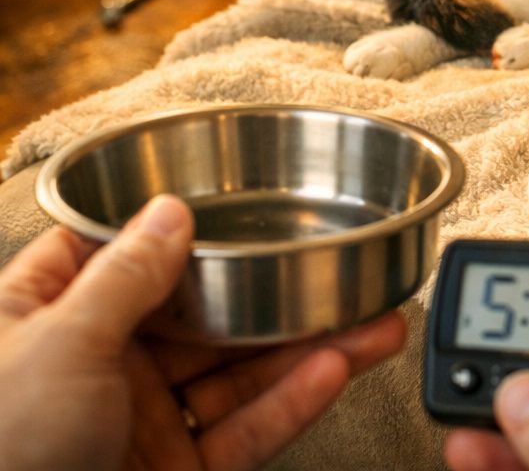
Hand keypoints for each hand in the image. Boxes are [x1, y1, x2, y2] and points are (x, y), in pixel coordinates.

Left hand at [0, 194, 406, 470]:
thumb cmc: (1, 455)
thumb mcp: (60, 343)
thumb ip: (124, 275)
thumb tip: (169, 212)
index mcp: (43, 320)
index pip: (111, 254)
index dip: (167, 227)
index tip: (228, 200)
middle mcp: (92, 367)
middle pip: (198, 315)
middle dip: (272, 294)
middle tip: (337, 274)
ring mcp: (135, 423)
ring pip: (234, 375)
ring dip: (306, 350)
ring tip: (373, 325)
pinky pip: (242, 433)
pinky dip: (290, 405)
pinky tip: (333, 373)